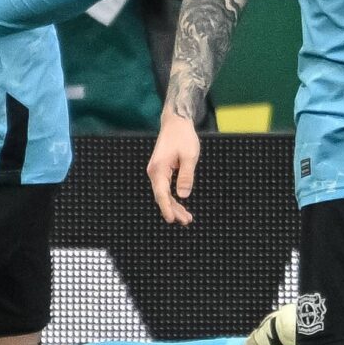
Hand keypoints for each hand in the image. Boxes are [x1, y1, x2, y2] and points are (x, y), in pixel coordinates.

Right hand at [146, 108, 203, 225]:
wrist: (175, 123)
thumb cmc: (183, 137)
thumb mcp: (189, 156)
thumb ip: (186, 176)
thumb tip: (183, 195)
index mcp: (159, 169)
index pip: (161, 193)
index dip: (167, 208)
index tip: (171, 219)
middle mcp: (154, 172)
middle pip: (162, 197)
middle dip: (173, 210)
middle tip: (186, 221)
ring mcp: (156, 172)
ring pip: (164, 194)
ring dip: (174, 206)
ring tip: (187, 218)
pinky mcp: (161, 171)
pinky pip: (165, 188)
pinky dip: (173, 198)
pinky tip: (181, 206)